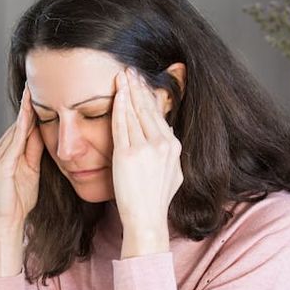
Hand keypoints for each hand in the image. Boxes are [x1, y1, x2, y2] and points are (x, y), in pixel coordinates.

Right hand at [0, 88, 43, 276]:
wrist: (8, 219)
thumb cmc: (20, 198)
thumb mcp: (33, 169)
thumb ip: (36, 150)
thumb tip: (46, 132)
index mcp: (9, 150)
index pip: (23, 123)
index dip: (32, 106)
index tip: (39, 89)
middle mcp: (0, 148)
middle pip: (19, 121)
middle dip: (28, 102)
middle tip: (37, 80)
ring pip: (16, 127)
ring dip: (26, 110)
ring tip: (33, 91)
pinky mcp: (1, 164)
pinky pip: (14, 140)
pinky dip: (22, 126)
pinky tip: (28, 114)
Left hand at [111, 68, 182, 257]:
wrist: (146, 219)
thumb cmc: (154, 201)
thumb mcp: (172, 174)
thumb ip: (168, 155)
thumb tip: (166, 140)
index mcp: (173, 147)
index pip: (158, 115)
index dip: (149, 97)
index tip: (141, 83)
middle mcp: (163, 144)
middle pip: (148, 109)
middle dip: (138, 87)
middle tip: (131, 70)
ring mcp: (146, 148)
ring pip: (135, 112)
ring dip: (128, 91)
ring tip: (122, 75)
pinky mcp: (128, 154)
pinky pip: (122, 124)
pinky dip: (119, 106)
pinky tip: (116, 93)